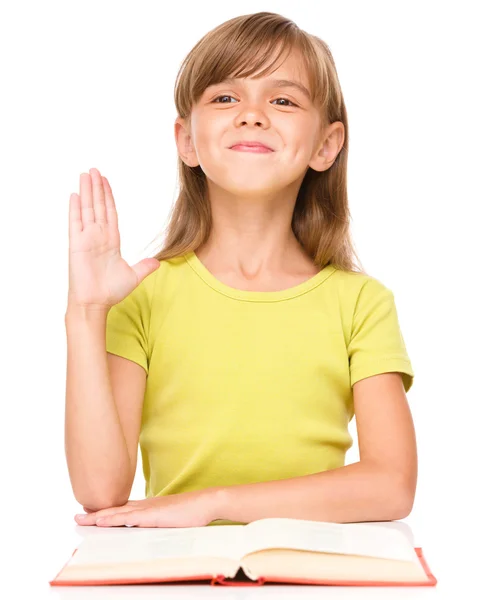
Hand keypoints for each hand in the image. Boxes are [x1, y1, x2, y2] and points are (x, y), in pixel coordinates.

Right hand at [67, 168, 159, 310]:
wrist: (96, 304)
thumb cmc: (111, 291)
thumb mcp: (133, 276)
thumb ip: (144, 267)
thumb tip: (158, 262)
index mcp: (111, 241)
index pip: (110, 213)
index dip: (108, 197)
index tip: (106, 182)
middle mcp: (98, 236)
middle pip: (98, 206)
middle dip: (97, 188)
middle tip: (94, 170)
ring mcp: (87, 239)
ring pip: (87, 209)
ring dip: (86, 192)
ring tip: (85, 174)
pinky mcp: (77, 245)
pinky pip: (76, 223)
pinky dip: (75, 209)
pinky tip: (75, 194)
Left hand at [74, 488, 221, 527]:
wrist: (206, 502)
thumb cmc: (192, 511)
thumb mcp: (171, 517)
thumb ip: (159, 520)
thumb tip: (152, 526)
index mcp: (149, 507)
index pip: (122, 509)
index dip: (105, 511)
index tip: (90, 514)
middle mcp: (145, 506)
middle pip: (115, 510)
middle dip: (95, 514)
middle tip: (76, 517)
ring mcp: (149, 509)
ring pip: (119, 513)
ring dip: (100, 516)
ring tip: (83, 520)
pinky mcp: (154, 515)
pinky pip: (130, 518)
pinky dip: (114, 519)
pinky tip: (103, 522)